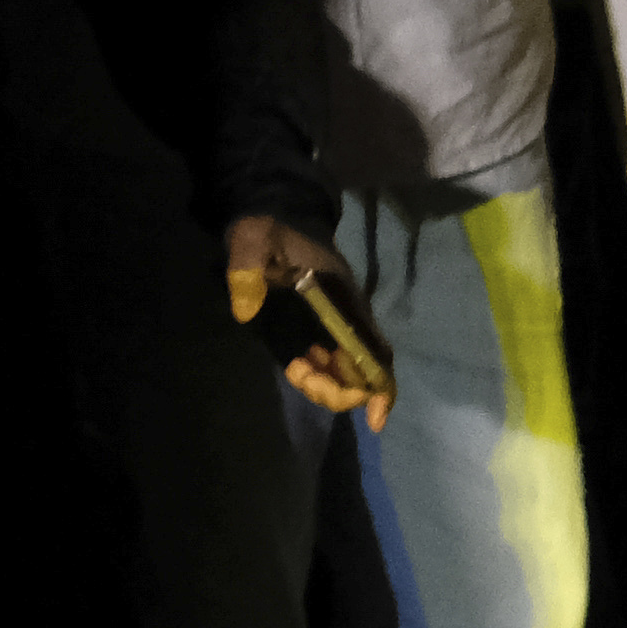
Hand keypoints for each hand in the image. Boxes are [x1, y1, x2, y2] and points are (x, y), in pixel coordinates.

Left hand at [224, 216, 390, 427]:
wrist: (271, 210)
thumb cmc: (268, 226)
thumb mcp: (252, 239)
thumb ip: (247, 269)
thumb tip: (246, 311)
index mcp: (342, 296)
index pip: (373, 346)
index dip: (380, 383)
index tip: (374, 416)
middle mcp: (346, 313)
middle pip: (359, 367)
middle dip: (340, 389)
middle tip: (307, 383)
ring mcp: (331, 320)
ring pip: (341, 368)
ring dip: (325, 383)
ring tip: (298, 374)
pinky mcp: (314, 323)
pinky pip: (323, 360)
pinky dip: (314, 374)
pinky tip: (298, 371)